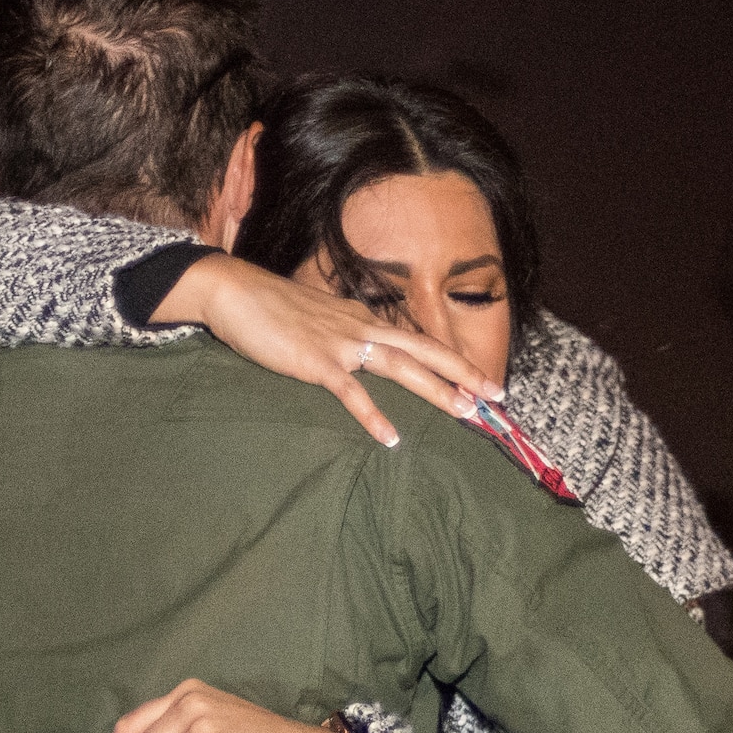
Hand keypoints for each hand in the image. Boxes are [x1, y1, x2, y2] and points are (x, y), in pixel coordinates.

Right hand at [154, 254, 503, 447]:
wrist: (235, 293)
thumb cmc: (269, 310)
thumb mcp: (316, 321)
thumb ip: (340, 338)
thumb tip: (356, 357)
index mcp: (362, 318)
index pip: (415, 340)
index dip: (450, 359)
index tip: (479, 378)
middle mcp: (361, 327)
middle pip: (424, 350)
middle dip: (464, 372)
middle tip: (497, 394)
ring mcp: (342, 344)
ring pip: (402, 368)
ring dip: (436, 391)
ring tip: (466, 412)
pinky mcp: (318, 362)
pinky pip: (352, 394)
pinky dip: (373, 416)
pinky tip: (392, 438)